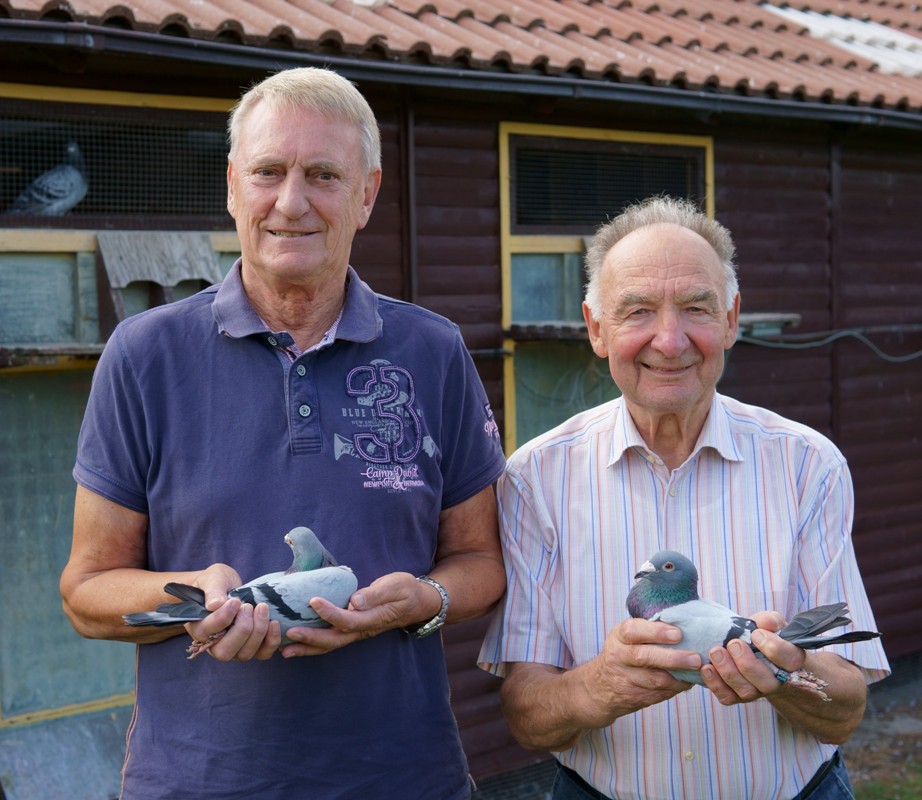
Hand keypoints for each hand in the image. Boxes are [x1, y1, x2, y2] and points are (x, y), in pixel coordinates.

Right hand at [183, 563, 281, 661]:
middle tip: (248, 606)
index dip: (223, 618)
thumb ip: (213, 590)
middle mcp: (214, 644)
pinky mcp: (251, 647)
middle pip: (225, 651)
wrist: (230, 586)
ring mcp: (234, 649)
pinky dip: (271, 641)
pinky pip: (263, 654)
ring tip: (262, 608)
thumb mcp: (214, 579)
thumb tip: (215, 605)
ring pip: (245, 654)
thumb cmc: (218, 582)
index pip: (207, 631)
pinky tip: (274, 622)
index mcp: (199, 627)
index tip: (235, 601)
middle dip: (242, 629)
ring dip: (258, 632)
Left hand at [279, 571, 431, 656]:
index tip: (312, 600)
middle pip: (334, 639)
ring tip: (284, 650)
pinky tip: (297, 643)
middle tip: (289, 633)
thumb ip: (376, 594)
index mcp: (373, 619)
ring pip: (330, 645)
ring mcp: (357, 633)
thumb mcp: (396, 586)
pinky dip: (313, 645)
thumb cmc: (406, 590)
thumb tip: (355, 600)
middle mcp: (363, 630)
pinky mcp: (353, 630)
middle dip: (310, 638)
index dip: (329, 612)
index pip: (348, 620)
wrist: (418, 602)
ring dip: (307, 648)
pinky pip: (332, 640)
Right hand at [586, 618, 699, 717]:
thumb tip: (685, 622)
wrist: (599, 685)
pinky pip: (658, 694)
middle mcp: (618, 657)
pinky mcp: (632, 697)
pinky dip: (675, 689)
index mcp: (618, 636)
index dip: (656, 632)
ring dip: (679, 677)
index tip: (678, 634)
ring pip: (654, 680)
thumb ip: (648, 629)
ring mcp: (624, 679)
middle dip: (673, 658)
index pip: (634, 631)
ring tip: (697, 671)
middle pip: (645, 657)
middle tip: (695, 658)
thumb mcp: (626, 636)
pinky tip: (686, 682)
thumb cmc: (623, 652)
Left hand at [701, 611, 805, 704]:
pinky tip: (706, 667)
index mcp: (790, 660)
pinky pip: (728, 697)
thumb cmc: (764, 635)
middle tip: (733, 643)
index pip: (790, 660)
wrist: (752, 650)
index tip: (756, 634)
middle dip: (747, 664)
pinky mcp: (737, 696)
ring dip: (728, 672)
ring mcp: (757, 691)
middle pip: (767, 683)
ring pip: (746, 691)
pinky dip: (715, 684)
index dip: (774, 648)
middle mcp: (776, 681)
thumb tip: (766, 623)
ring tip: (716, 652)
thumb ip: (770, 621)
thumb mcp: (770, 624)